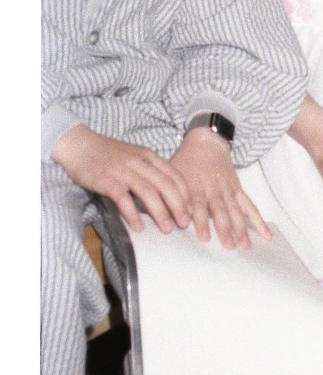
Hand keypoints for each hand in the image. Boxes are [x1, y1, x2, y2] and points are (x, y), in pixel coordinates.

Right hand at [51, 124, 190, 234]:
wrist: (79, 145)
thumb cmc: (108, 154)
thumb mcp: (135, 156)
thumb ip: (149, 170)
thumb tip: (166, 193)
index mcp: (149, 156)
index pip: (175, 175)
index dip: (185, 195)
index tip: (191, 211)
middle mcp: (140, 162)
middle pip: (166, 185)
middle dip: (178, 206)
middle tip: (184, 225)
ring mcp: (123, 171)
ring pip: (148, 192)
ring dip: (160, 212)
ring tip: (167, 229)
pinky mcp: (107, 181)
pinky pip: (123, 199)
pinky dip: (132, 214)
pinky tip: (139, 227)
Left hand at [170, 127, 269, 250]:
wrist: (206, 141)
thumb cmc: (185, 160)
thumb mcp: (172, 174)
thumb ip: (169, 195)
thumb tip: (163, 217)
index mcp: (195, 186)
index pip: (199, 205)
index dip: (202, 221)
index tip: (204, 237)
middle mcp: (213, 189)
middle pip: (220, 210)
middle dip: (225, 228)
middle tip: (229, 246)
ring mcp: (228, 190)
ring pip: (236, 210)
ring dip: (241, 228)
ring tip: (245, 246)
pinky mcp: (237, 190)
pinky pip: (249, 206)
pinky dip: (258, 219)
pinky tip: (265, 233)